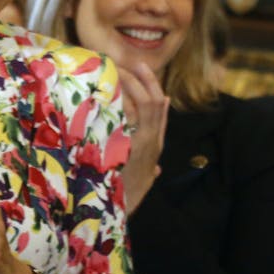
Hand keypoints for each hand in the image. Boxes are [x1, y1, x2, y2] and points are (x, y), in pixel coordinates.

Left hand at [116, 62, 168, 212]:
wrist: (122, 210)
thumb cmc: (129, 190)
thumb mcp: (144, 171)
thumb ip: (152, 152)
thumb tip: (161, 148)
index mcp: (156, 143)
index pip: (160, 108)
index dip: (153, 85)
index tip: (142, 68)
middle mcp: (153, 140)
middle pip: (155, 102)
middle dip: (144, 79)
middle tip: (132, 62)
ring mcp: (143, 143)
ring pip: (145, 105)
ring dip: (132, 84)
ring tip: (120, 69)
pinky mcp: (130, 147)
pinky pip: (130, 118)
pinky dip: (124, 102)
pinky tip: (112, 90)